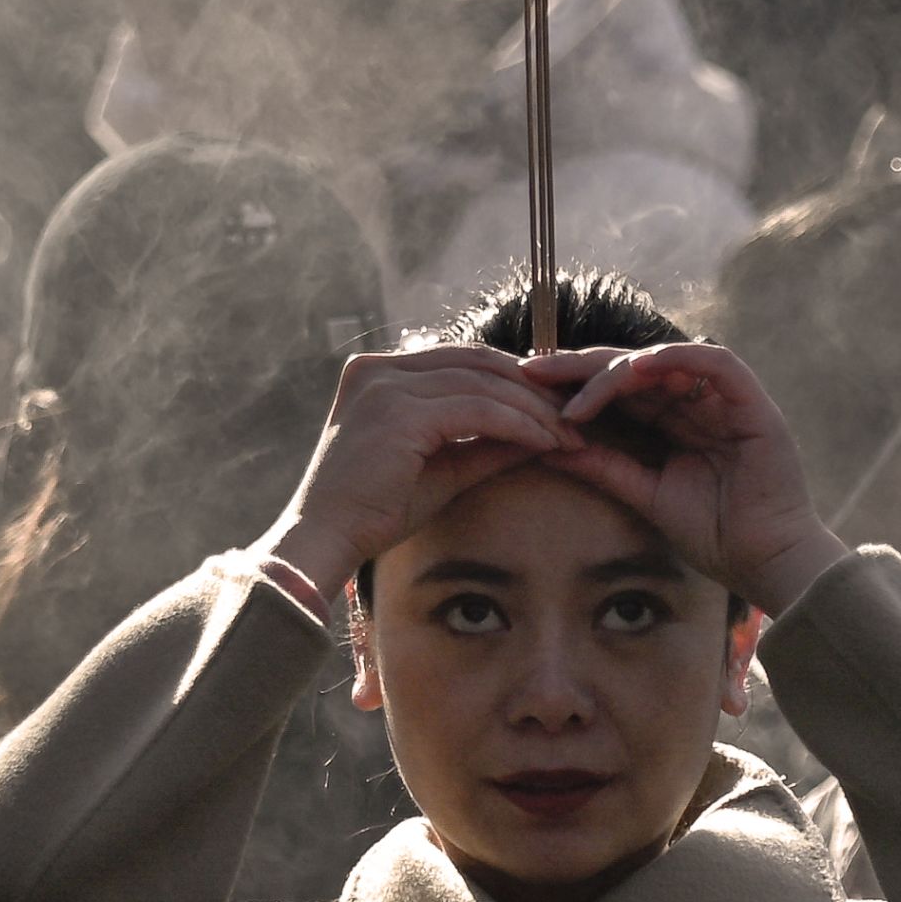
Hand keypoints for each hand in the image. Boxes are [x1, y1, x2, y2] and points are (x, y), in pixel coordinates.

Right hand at [260, 345, 582, 601]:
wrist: (324, 540)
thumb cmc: (374, 513)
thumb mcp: (441, 469)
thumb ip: (486, 446)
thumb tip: (543, 436)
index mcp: (378, 372)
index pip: (461, 360)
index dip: (513, 378)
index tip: (555, 405)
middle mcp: (378, 368)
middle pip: (476, 361)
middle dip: (531, 387)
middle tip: (576, 414)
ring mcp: (385, 384)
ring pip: (482, 383)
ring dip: (533, 409)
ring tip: (570, 434)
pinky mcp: (399, 410)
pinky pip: (478, 409)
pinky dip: (518, 424)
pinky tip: (547, 443)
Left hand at [542, 342, 850, 612]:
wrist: (765, 563)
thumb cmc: (714, 535)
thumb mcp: (645, 494)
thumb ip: (604, 466)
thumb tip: (545, 447)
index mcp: (674, 424)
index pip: (619, 390)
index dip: (574, 383)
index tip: (526, 386)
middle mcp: (698, 404)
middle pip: (634, 368)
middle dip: (582, 365)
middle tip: (533, 368)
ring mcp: (726, 400)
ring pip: (666, 360)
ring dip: (618, 367)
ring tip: (575, 381)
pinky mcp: (753, 402)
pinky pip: (715, 363)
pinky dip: (676, 359)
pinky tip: (637, 368)